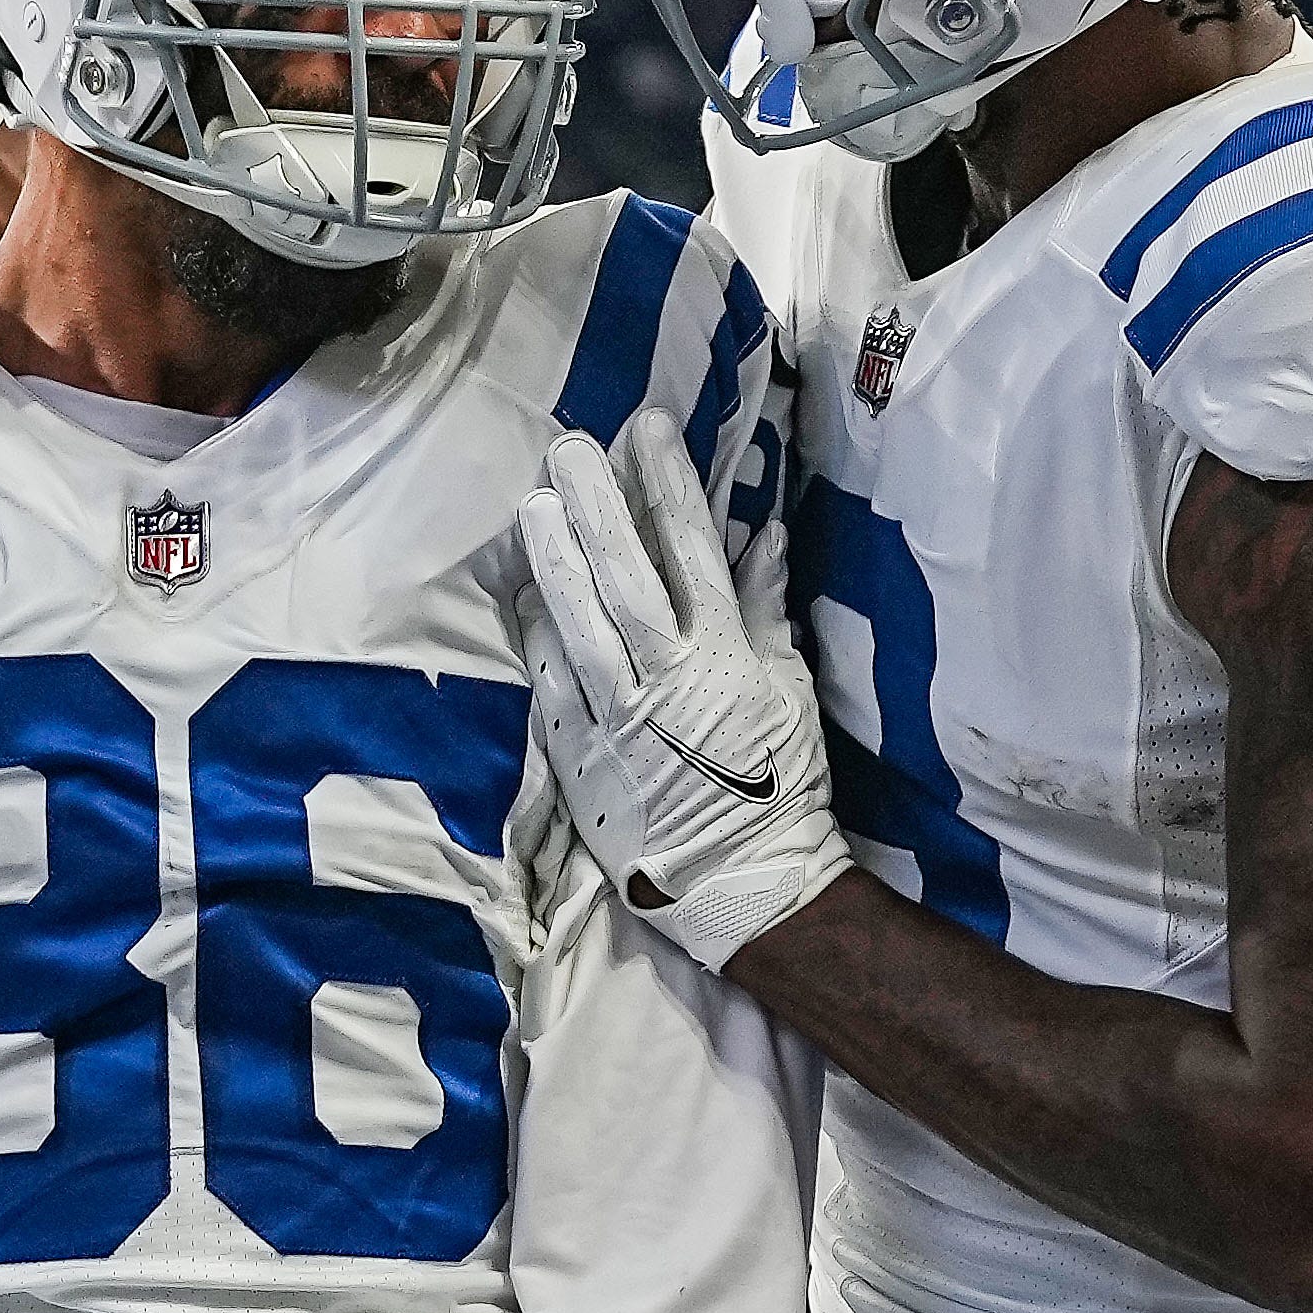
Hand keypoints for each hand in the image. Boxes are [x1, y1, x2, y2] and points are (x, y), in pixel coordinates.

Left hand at [514, 430, 852, 974]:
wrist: (744, 884)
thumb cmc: (779, 785)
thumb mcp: (789, 689)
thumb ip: (765, 609)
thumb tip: (765, 534)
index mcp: (723, 653)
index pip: (691, 547)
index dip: (666, 482)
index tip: (646, 428)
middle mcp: (664, 675)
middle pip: (622, 572)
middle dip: (595, 502)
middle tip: (569, 446)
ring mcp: (615, 715)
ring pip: (576, 620)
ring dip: (553, 557)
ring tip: (532, 501)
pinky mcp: (579, 754)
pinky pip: (550, 682)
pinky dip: (536, 634)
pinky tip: (523, 592)